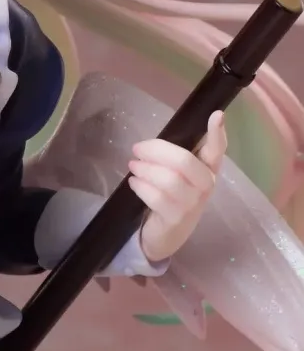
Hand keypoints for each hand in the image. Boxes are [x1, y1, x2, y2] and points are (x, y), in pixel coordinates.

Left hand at [128, 111, 227, 261]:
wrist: (164, 235)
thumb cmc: (169, 197)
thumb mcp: (175, 175)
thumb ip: (173, 158)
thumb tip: (153, 143)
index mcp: (207, 171)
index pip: (217, 150)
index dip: (217, 134)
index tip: (217, 115)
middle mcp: (206, 187)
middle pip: (184, 161)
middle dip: (156, 150)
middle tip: (137, 149)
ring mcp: (192, 205)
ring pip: (169, 179)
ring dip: (145, 169)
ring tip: (133, 166)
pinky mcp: (176, 218)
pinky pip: (156, 197)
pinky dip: (141, 186)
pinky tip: (135, 183)